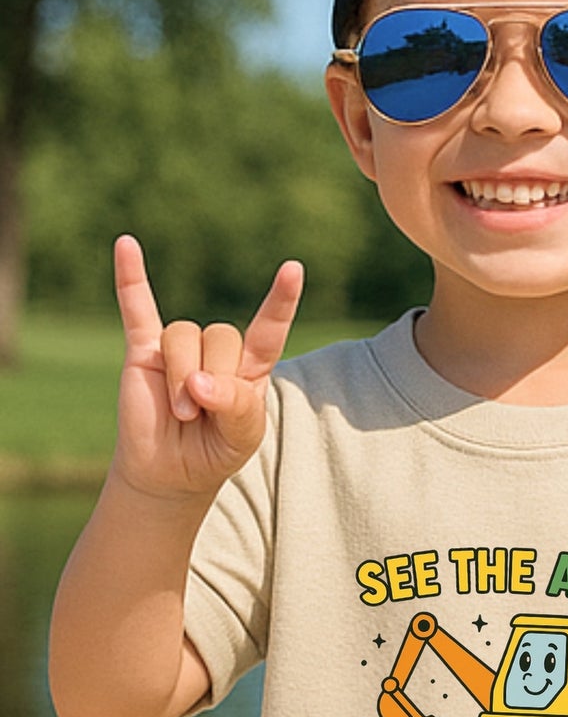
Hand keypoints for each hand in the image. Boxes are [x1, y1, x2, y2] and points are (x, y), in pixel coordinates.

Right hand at [110, 233, 303, 500]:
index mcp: (250, 367)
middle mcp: (216, 350)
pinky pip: (136, 307)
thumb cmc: (214, 451)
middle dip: (213, 380)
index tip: (293, 270)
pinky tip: (125, 245)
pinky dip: (130, 277)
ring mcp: (179, 347)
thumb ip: (235, 407)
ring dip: (183, 377)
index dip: (281, 302)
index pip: (268, 329)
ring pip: (184, 335)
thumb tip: (199, 381)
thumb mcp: (242, 437)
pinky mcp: (143, 350)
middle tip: (202, 418)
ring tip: (181, 413)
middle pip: (221, 336)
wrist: (169, 472)